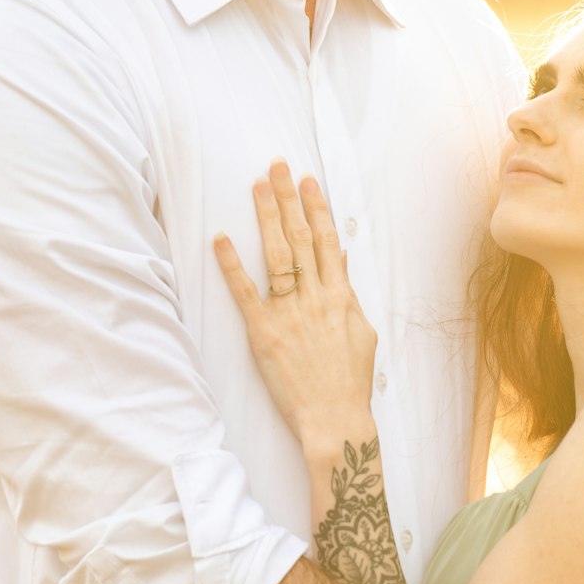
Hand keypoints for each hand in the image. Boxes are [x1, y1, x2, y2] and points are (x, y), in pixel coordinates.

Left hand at [214, 161, 377, 444]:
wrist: (335, 418)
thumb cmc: (350, 380)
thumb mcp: (362, 332)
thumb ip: (349, 295)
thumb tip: (342, 260)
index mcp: (340, 296)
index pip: (327, 240)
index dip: (316, 206)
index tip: (307, 180)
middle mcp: (316, 298)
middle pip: (301, 237)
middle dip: (289, 198)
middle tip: (277, 166)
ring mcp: (290, 313)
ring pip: (277, 255)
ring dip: (266, 217)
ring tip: (257, 186)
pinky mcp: (264, 333)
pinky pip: (246, 292)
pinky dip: (232, 264)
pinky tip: (221, 238)